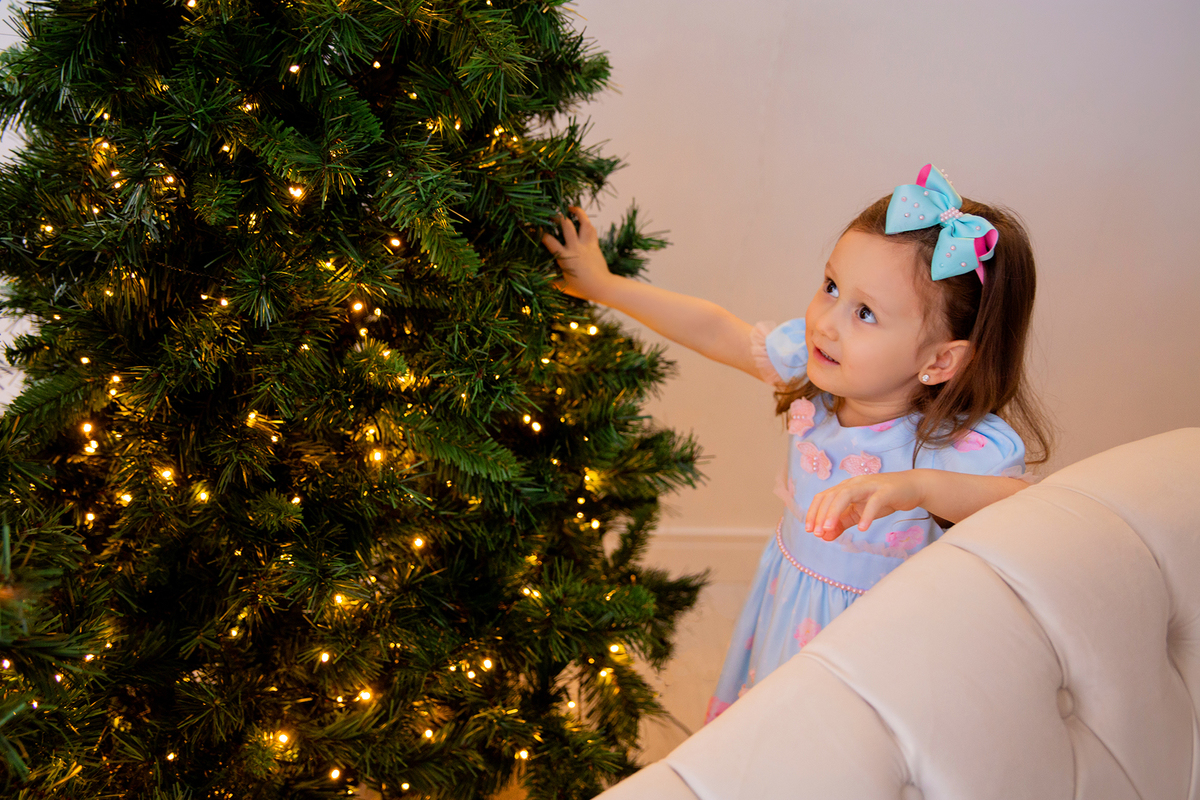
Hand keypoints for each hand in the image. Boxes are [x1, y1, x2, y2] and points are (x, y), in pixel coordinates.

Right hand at [541, 206, 614, 300]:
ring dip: (578, 212)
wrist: (603, 287)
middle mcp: (576, 248)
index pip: (549, 240)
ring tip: (571, 207)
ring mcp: (587, 245)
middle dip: (558, 217)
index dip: (539, 233)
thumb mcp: (563, 286)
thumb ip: (550, 282)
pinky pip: (591, 230)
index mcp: (565, 257)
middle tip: (552, 215)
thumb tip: (536, 281)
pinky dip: (587, 223)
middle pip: (567, 225)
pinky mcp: (595, 245)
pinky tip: (582, 220)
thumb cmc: (582, 289)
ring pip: (584, 223)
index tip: (533, 227)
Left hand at [804, 472, 925, 540]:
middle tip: (817, 533)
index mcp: (845, 487)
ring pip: (846, 494)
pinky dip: (867, 515)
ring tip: (829, 529)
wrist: (911, 488)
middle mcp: (854, 483)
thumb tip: (825, 536)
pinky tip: (863, 529)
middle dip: (821, 514)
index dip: (813, 512)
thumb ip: (842, 523)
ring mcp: (870, 485)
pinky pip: (874, 502)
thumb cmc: (882, 500)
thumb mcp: (859, 512)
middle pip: (832, 495)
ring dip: (835, 512)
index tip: (809, 530)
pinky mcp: (886, 491)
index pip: (823, 497)